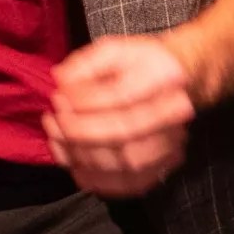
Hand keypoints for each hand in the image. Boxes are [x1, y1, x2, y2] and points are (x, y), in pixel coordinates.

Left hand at [41, 33, 195, 197]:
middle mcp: (175, 110)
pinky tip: (77, 168)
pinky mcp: (166, 163)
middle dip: (79, 131)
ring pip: (127, 161)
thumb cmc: (142, 64)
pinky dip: (102, 182)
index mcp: (164, 75)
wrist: (180, 78)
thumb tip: (62, 80)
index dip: (84, 101)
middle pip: (123, 131)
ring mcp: (173, 140)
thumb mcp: (114, 50)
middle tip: (53, 122)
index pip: (121, 95)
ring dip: (85, 156)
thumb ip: (87, 63)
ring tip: (59, 141)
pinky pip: (133, 183)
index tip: (59, 97)